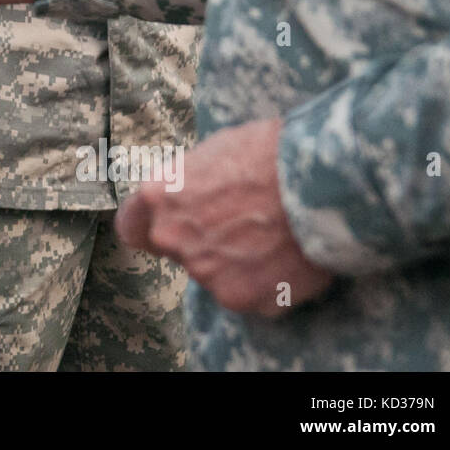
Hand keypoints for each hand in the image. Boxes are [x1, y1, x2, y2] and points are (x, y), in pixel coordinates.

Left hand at [115, 118, 333, 317]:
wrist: (318, 181)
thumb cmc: (269, 152)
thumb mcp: (214, 153)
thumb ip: (190, 183)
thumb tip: (192, 194)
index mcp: (158, 196)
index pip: (131, 227)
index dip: (149, 228)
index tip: (165, 227)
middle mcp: (172, 237)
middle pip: (178, 251)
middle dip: (202, 243)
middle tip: (241, 227)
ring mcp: (204, 272)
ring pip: (216, 275)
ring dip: (238, 264)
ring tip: (275, 238)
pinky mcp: (240, 298)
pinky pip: (250, 295)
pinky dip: (268, 284)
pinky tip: (289, 258)